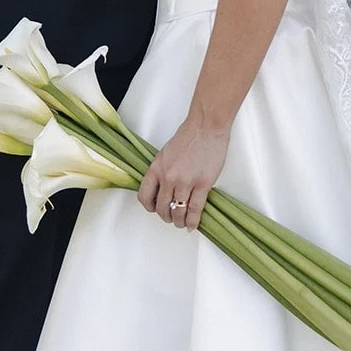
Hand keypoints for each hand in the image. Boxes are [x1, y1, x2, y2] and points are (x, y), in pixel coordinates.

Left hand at [138, 116, 230, 231]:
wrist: (206, 126)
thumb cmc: (189, 136)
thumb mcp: (166, 153)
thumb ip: (162, 171)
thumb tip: (163, 190)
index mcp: (156, 168)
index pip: (144, 196)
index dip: (150, 207)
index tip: (155, 209)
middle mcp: (168, 177)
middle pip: (162, 208)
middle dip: (166, 216)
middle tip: (171, 217)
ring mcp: (185, 182)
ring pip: (178, 212)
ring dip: (179, 221)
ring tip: (182, 223)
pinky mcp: (202, 184)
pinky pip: (194, 209)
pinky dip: (192, 221)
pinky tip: (192, 224)